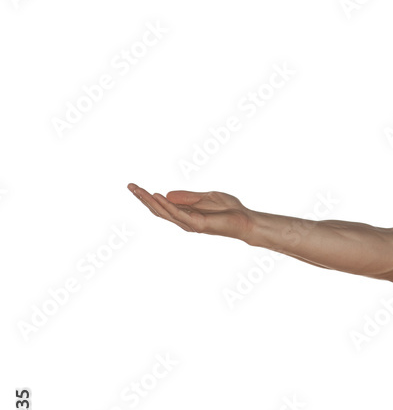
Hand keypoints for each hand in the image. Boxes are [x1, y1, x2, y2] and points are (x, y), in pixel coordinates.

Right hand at [127, 183, 252, 239]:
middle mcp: (184, 220)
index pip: (161, 205)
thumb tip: (166, 194)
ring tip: (137, 190)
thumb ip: (187, 197)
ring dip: (150, 201)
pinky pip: (178, 214)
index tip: (134, 186)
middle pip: (158, 210)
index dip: (147, 196)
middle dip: (143, 198)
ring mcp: (189, 223)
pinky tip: (158, 196)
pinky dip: (167, 205)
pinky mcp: (197, 224)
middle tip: (130, 185)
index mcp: (185, 213)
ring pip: (164, 212)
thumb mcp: (206, 197)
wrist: (245, 220)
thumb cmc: (230, 210)